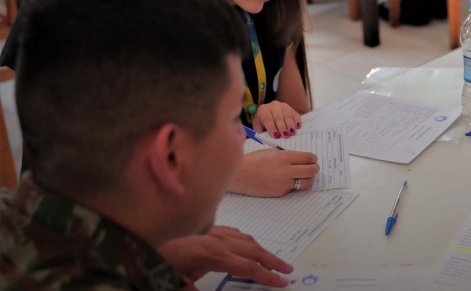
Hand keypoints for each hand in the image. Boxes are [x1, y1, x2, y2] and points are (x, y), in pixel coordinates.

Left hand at [159, 226, 292, 286]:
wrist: (140, 234)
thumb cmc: (157, 258)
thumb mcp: (175, 281)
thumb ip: (193, 289)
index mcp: (213, 254)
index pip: (248, 267)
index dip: (267, 276)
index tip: (282, 282)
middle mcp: (217, 240)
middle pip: (253, 250)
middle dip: (273, 261)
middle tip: (287, 270)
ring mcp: (214, 232)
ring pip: (246, 240)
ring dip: (263, 250)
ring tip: (274, 261)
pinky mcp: (208, 229)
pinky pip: (235, 233)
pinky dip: (248, 242)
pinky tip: (249, 247)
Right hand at [233, 149, 318, 196]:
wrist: (240, 175)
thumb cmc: (254, 160)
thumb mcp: (272, 152)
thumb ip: (287, 155)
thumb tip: (301, 159)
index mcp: (284, 158)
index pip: (308, 158)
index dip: (313, 158)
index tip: (313, 158)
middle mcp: (286, 171)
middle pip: (311, 171)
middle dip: (315, 168)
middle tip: (314, 166)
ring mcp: (284, 184)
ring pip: (307, 182)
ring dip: (309, 178)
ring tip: (306, 175)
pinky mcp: (280, 193)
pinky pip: (294, 188)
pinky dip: (295, 183)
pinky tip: (289, 179)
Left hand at [253, 101, 301, 138]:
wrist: (268, 114)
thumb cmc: (263, 124)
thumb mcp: (259, 128)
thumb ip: (262, 134)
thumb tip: (267, 141)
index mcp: (263, 110)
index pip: (267, 119)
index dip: (272, 128)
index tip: (276, 136)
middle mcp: (273, 105)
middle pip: (278, 117)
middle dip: (282, 128)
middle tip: (286, 136)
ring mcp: (283, 106)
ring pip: (287, 116)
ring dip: (290, 125)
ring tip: (292, 133)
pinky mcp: (290, 108)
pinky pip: (295, 114)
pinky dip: (297, 120)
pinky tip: (298, 127)